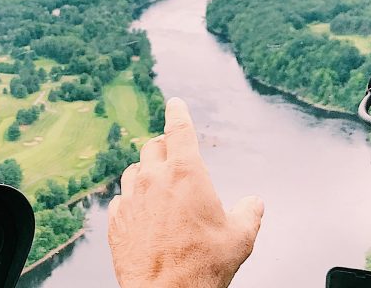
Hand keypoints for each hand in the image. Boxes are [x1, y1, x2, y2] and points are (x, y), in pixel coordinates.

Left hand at [107, 97, 263, 287]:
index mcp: (185, 173)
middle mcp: (153, 179)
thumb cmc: (203, 266)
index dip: (178, 112)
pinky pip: (121, 199)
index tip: (175, 103)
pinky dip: (132, 199)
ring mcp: (131, 198)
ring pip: (134, 170)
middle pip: (153, 146)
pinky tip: (142, 212)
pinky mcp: (116, 220)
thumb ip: (249, 213)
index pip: (179, 130)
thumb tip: (254, 202)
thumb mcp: (240, 238)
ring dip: (146, 172)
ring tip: (158, 186)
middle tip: (173, 155)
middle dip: (165, 147)